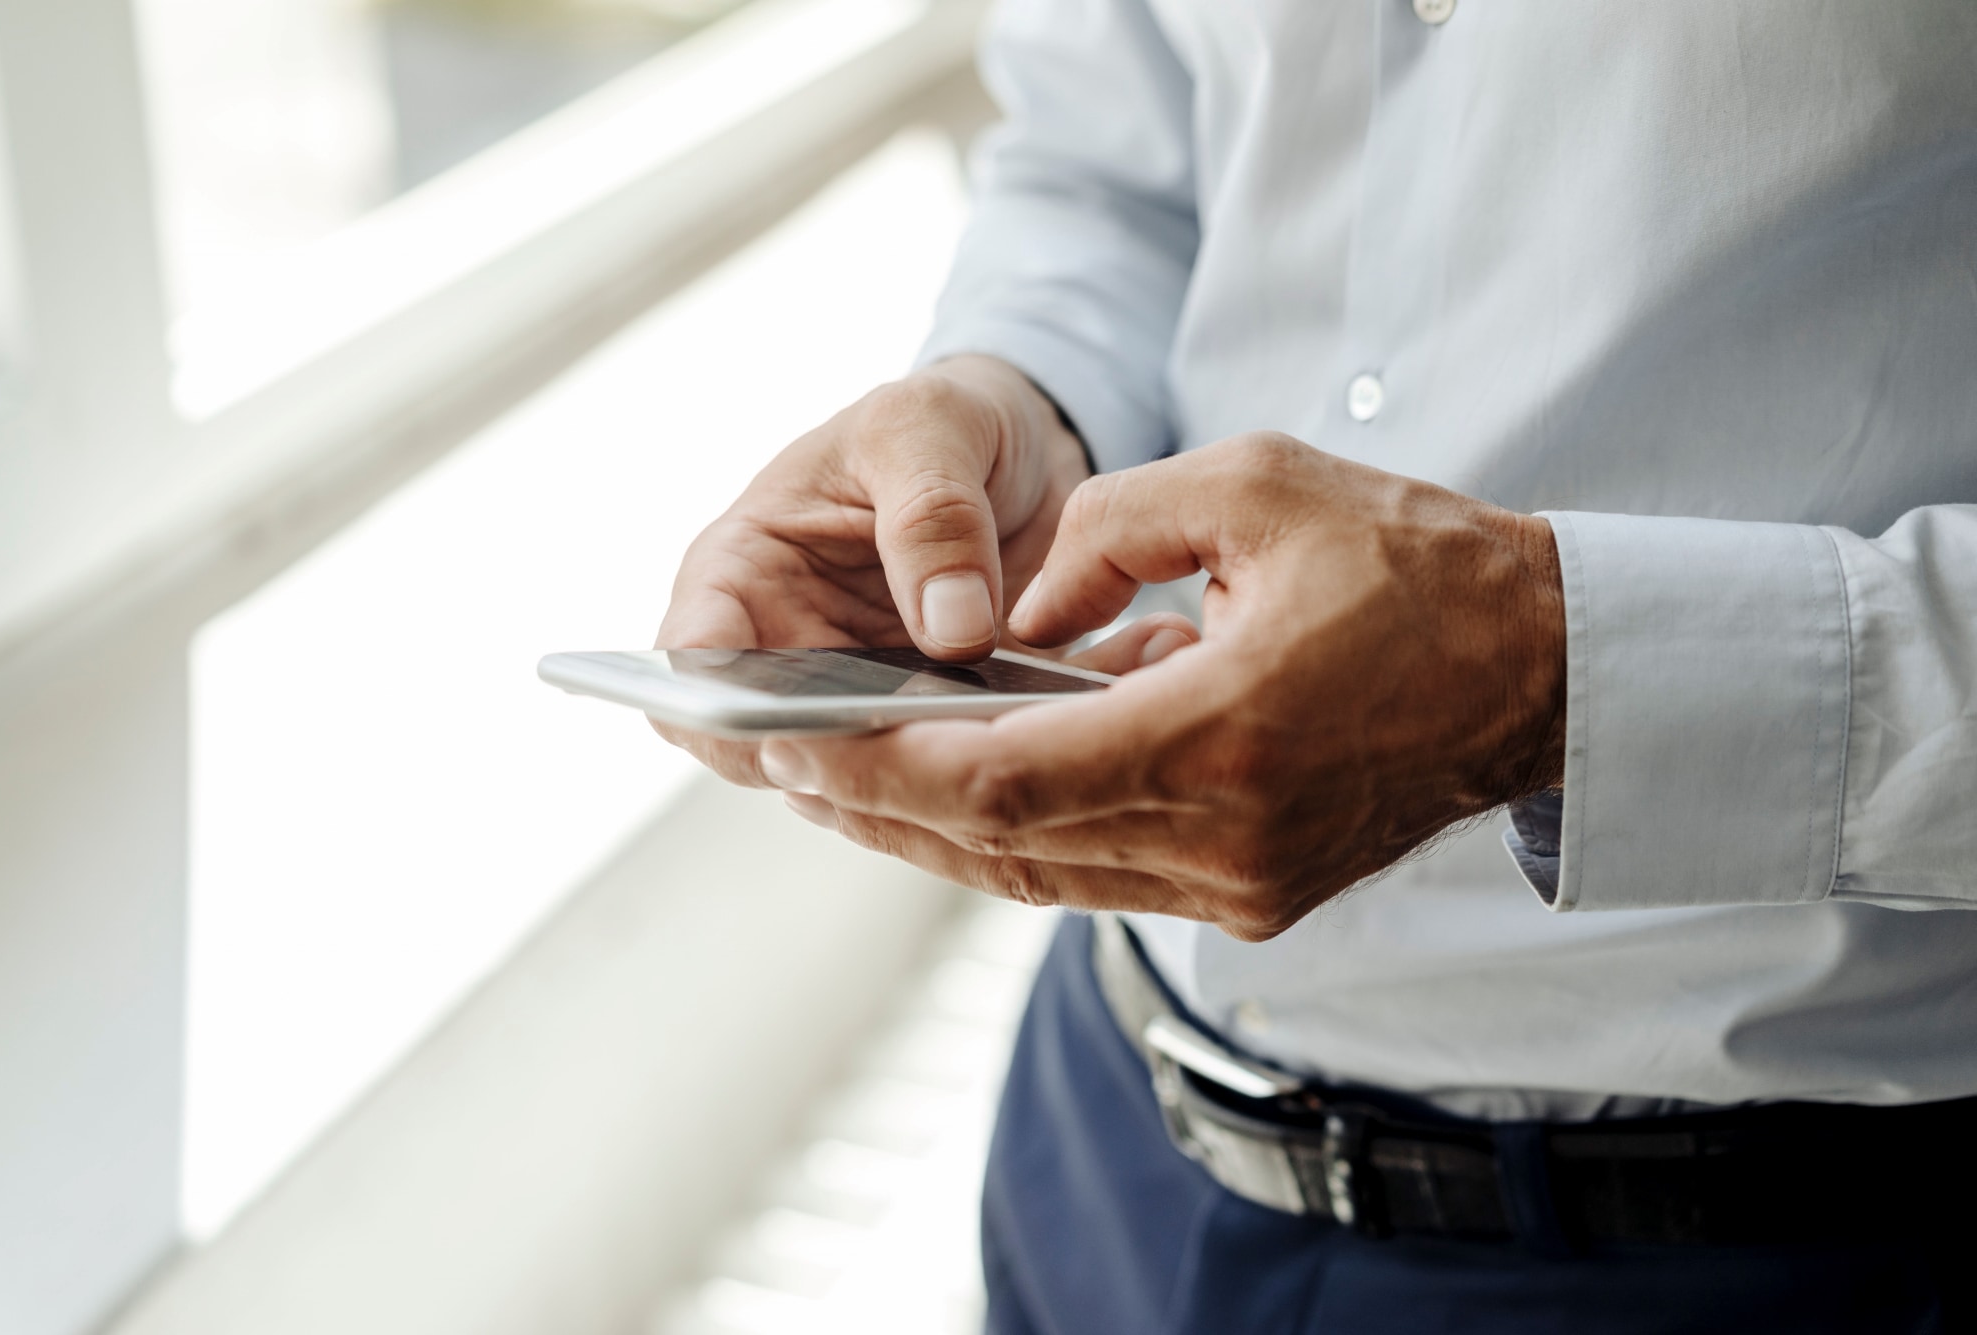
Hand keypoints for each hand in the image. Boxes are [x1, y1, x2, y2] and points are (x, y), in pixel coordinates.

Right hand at [655, 356, 1090, 785]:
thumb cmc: (939, 423)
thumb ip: (933, 515)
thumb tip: (951, 633)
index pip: (687, 667)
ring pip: (864, 778)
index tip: (791, 720)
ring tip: (991, 736)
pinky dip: (985, 765)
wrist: (1023, 449)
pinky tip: (1038, 736)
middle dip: (834, 760)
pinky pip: (948, 773)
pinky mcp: (938, 724)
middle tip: (917, 742)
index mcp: (745, 573)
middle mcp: (789, 653)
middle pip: (770, 747)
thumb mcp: (929, 427)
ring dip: (920, 772)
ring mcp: (862, 699)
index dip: (716, 710)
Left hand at [758, 433, 1566, 940]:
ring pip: (1042, 875)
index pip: (999, 783)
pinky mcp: (1255, 897)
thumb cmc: (1412, 564)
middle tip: (790, 766)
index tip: (797, 744)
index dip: (884, 769)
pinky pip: (1101, 873)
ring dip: (939, 830)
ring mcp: (1242, 887)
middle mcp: (1225, 841)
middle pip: (1000, 847)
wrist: (1539, 671)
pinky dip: (1020, 835)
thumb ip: (1106, 536)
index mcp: (1221, 738)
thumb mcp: (1254, 486)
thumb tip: (1005, 609)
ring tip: (850, 780)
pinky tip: (963, 787)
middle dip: (884, 805)